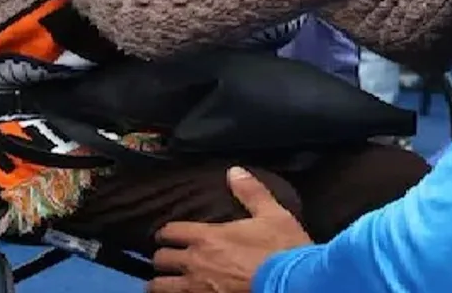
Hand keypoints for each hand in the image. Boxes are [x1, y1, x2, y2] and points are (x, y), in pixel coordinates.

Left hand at [148, 168, 311, 292]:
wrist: (292, 283)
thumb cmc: (282, 250)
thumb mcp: (273, 215)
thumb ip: (251, 192)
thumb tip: (234, 171)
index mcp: (208, 237)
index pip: (170, 231)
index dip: (166, 232)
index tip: (168, 235)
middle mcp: (195, 262)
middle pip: (161, 259)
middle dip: (163, 258)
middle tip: (168, 258)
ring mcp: (196, 288)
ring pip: (160, 286)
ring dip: (160, 283)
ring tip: (163, 283)